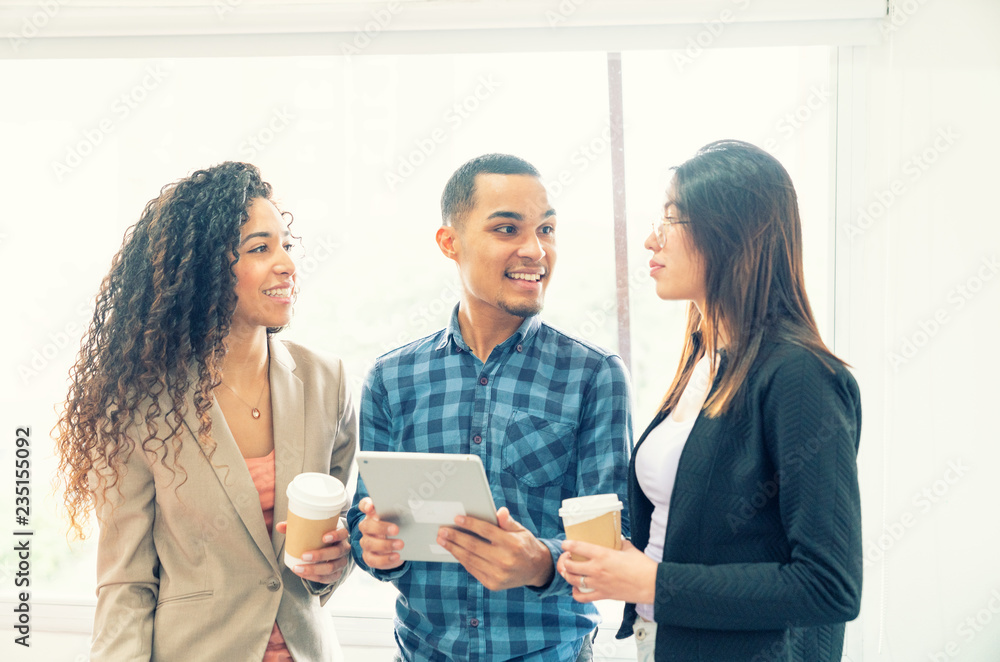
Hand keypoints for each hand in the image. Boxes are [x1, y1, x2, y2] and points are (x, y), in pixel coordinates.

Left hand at [275, 520, 350, 583]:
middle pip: (337, 552)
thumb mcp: (313, 529)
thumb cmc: (320, 535)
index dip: (336, 535)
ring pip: (332, 568)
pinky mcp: (337, 573)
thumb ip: (297, 526)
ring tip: (298, 568)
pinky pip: (329, 578)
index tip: (323, 537)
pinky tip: (304, 575)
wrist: (329, 547)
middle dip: (320, 555)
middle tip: (303, 556)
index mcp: (340, 534)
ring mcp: (342, 562)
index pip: (343, 533)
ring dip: (315, 569)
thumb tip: (279, 526)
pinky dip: (315, 578)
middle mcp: (344, 548)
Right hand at [356, 497, 404, 570]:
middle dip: (381, 528)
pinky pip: (373, 559)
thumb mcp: (399, 519)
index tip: (371, 506)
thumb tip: (414, 509)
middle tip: (396, 529)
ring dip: (385, 545)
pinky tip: (396, 556)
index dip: (366, 505)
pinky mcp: (369, 557)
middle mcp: (366, 528)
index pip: (364, 505)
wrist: (395, 548)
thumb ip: (401, 513)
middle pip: (367, 526)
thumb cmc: (397, 528)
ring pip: (369, 543)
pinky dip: (385, 559)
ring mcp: (366, 543)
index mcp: (372, 514)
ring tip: (400, 544)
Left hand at [435, 507, 552, 590]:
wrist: (536, 570)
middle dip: (455, 537)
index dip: (470, 524)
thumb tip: (500, 511)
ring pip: (470, 559)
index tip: (456, 518)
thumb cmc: (524, 545)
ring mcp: (498, 575)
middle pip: (474, 546)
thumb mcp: (521, 530)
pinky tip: (454, 551)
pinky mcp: (492, 584)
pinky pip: (472, 569)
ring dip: (453, 549)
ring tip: (442, 541)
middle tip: (442, 530)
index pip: (487, 531)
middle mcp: (505, 560)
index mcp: (513, 544)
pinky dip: (461, 559)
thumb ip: (508, 522)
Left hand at [557, 538, 656, 603]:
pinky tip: (576, 588)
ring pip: (573, 581)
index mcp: (602, 554)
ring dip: (567, 575)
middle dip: (564, 561)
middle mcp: (597, 569)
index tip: (565, 544)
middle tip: (566, 558)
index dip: (567, 545)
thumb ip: (618, 543)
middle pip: (570, 566)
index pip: (577, 547)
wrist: (653, 584)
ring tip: (568, 571)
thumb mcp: (629, 548)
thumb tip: (615, 540)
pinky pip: (582, 597)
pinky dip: (576, 593)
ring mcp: (598, 584)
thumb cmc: (643, 565)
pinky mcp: (603, 595)